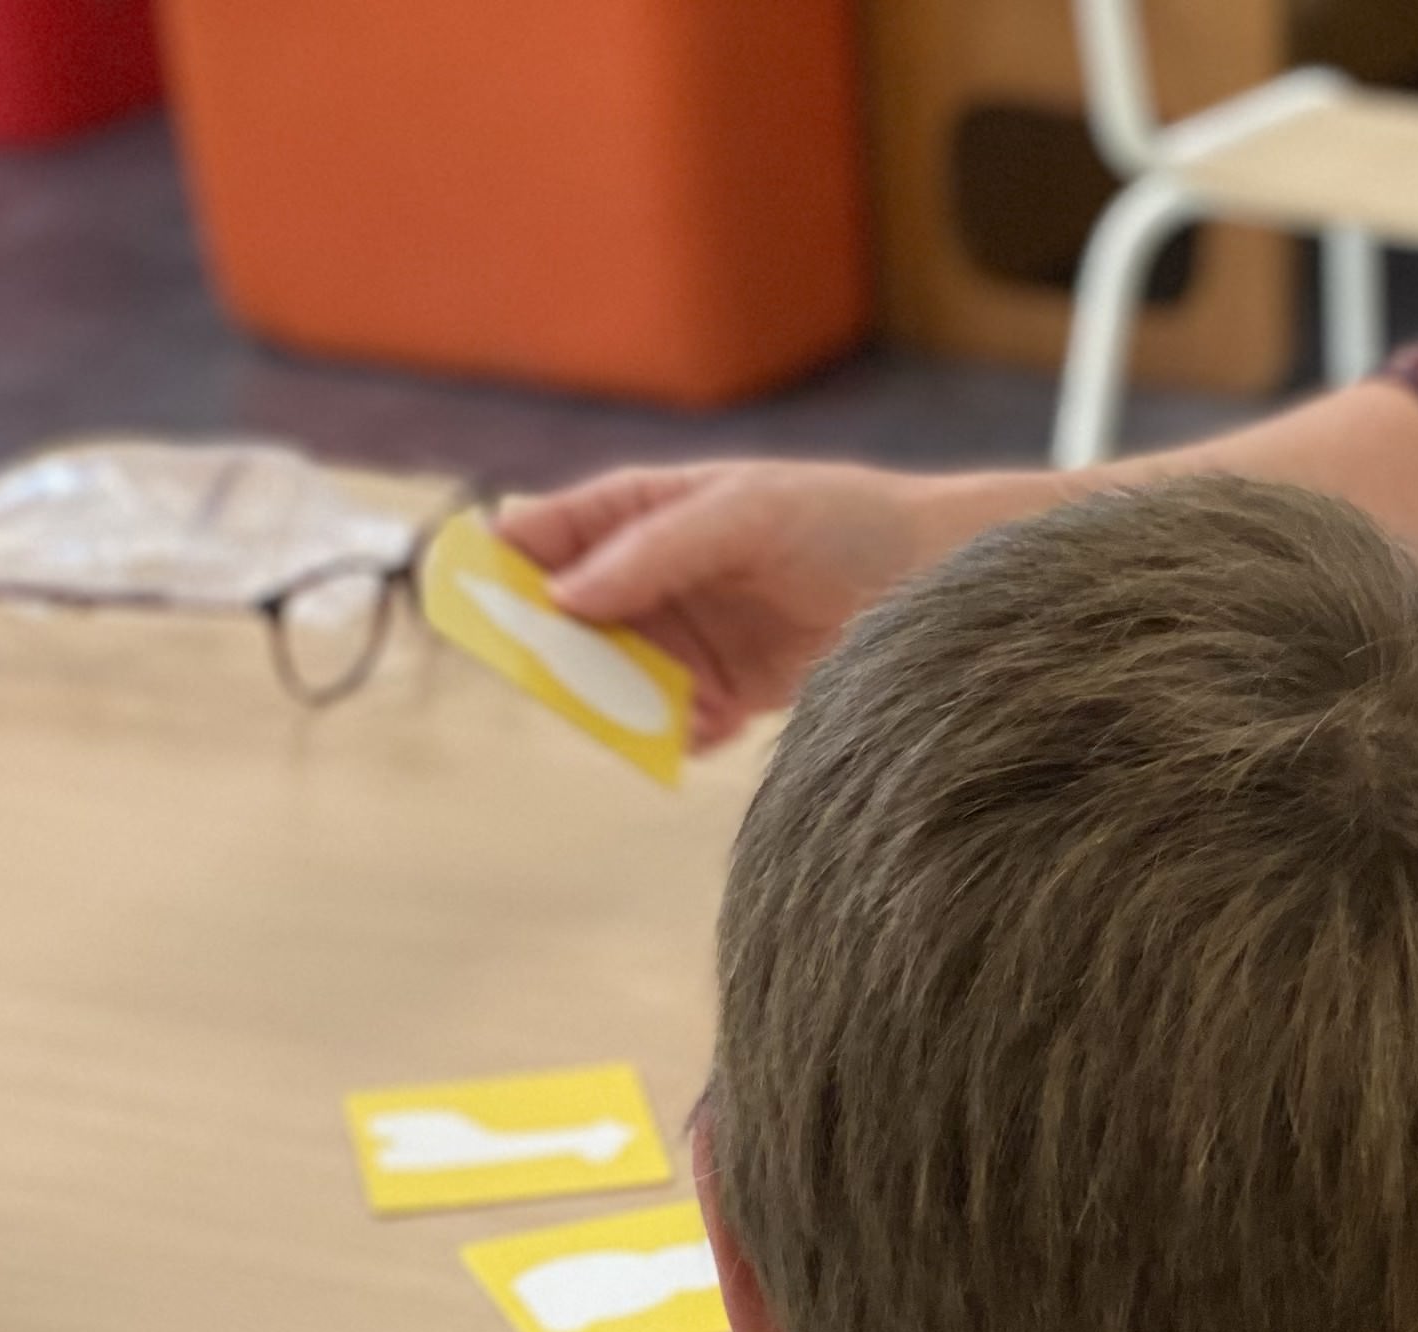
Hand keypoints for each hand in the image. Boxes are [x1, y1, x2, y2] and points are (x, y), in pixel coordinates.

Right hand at [495, 462, 1048, 748]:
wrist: (944, 584)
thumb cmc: (846, 522)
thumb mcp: (747, 514)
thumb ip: (655, 551)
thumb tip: (564, 595)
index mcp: (648, 512)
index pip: (553, 532)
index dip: (508, 561)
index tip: (473, 595)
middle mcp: (657, 578)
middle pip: (569, 618)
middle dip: (556, 646)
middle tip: (555, 672)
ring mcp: (691, 640)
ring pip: (614, 679)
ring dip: (617, 699)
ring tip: (652, 701)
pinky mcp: (731, 696)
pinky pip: (673, 727)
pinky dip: (675, 733)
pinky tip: (705, 726)